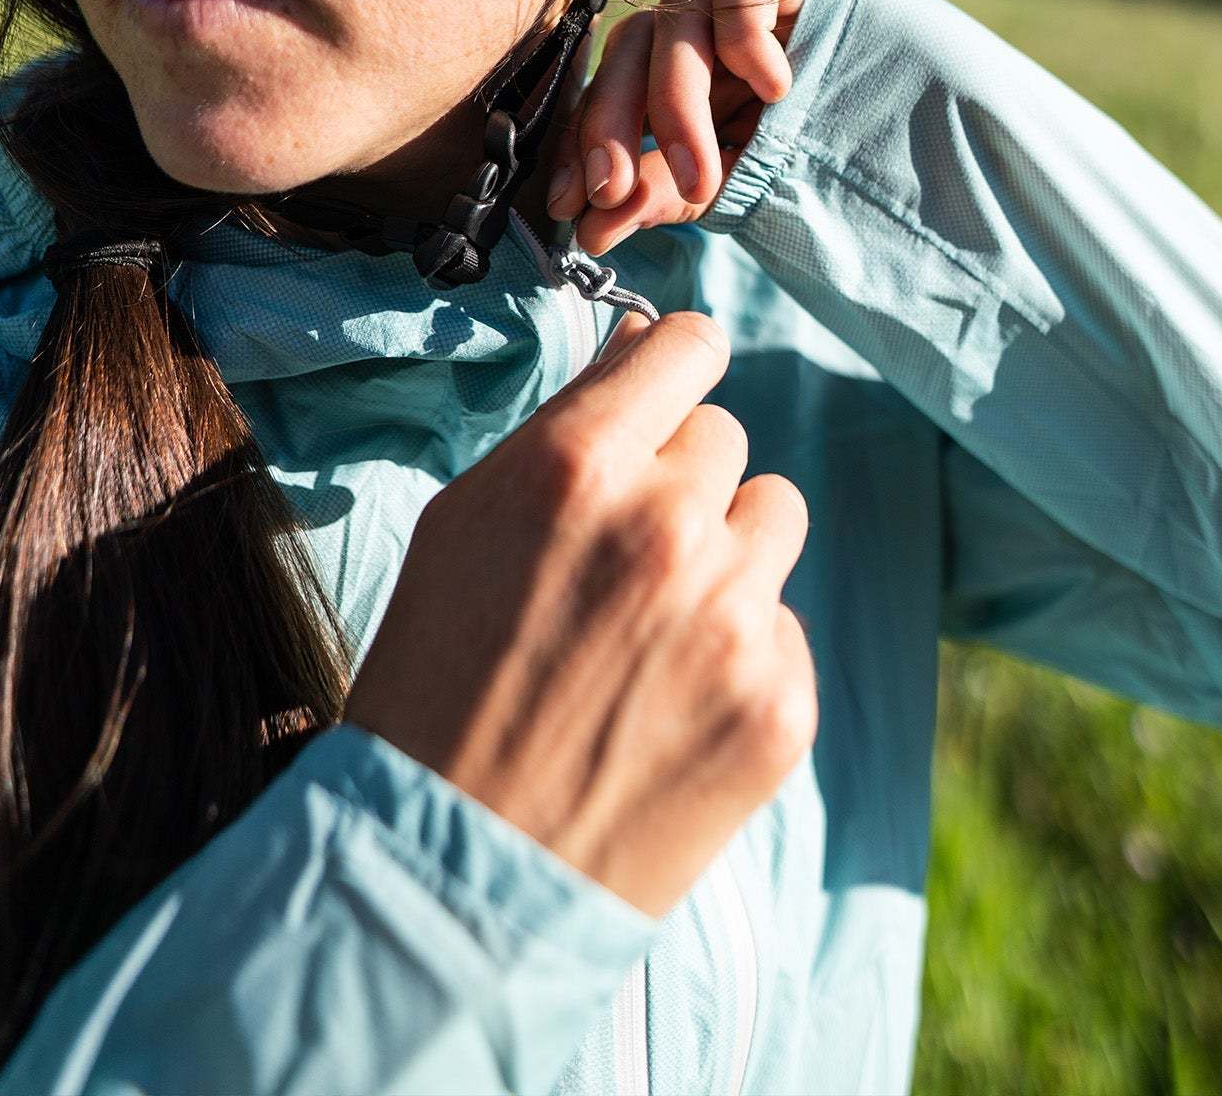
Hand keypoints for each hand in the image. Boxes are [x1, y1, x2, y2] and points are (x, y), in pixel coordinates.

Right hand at [343, 309, 817, 918]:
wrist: (449, 876)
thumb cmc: (435, 687)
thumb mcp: (463, 525)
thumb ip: (566, 429)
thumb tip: (645, 349)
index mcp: (579, 467)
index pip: (689, 345)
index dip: (676, 367)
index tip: (668, 395)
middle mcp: (669, 527)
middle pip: (727, 436)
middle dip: (680, 480)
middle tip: (622, 557)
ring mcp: (735, 620)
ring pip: (776, 515)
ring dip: (728, 550)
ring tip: (655, 625)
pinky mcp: (781, 705)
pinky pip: (786, 623)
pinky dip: (743, 651)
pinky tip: (671, 702)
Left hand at [544, 0, 817, 255]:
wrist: (921, 127)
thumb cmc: (819, 153)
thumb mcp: (733, 182)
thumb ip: (663, 196)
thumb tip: (592, 232)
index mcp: (673, 77)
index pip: (606, 94)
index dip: (582, 144)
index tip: (572, 207)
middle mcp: (696, 30)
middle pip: (627, 51)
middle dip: (612, 126)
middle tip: (615, 191)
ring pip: (675, 20)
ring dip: (677, 106)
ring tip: (703, 178)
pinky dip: (746, 33)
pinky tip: (776, 88)